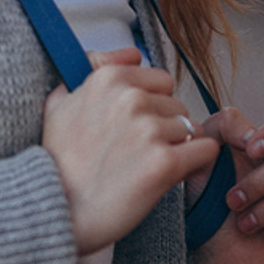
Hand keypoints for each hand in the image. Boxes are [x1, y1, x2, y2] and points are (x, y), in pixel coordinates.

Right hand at [43, 47, 219, 254]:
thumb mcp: (58, 103)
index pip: (160, 80)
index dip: (151, 105)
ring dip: (178, 148)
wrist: (59, 210)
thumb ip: (92, 68)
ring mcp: (148, 130)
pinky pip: (205, 151)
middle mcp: (129, 99)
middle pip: (177, 105)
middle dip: (165, 127)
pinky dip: (194, 164)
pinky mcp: (164, 163)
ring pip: (192, 129)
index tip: (133, 127)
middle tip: (137, 152)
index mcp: (107, 79)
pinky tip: (170, 175)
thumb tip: (131, 53)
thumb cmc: (59, 162)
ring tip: (147, 166)